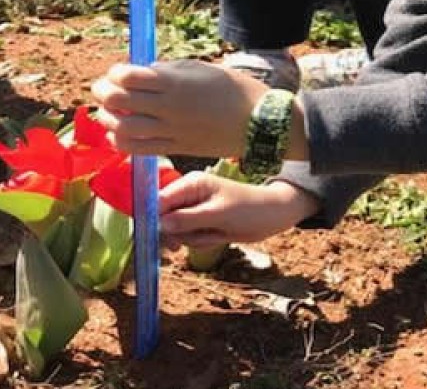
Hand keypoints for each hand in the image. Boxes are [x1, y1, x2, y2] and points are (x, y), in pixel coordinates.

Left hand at [91, 59, 267, 158]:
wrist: (258, 121)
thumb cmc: (231, 88)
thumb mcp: (198, 68)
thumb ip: (165, 71)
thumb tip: (138, 74)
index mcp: (174, 83)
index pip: (127, 76)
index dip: (115, 73)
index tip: (118, 73)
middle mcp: (168, 108)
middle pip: (117, 101)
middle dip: (103, 93)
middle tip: (104, 89)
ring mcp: (171, 131)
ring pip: (122, 129)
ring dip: (108, 119)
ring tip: (110, 112)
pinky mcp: (175, 149)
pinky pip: (137, 149)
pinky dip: (121, 141)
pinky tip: (120, 132)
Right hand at [159, 173, 319, 247]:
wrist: (272, 217)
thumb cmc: (248, 209)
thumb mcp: (218, 214)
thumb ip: (188, 219)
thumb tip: (160, 224)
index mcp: (191, 184)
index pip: (159, 200)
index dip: (153, 218)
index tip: (155, 236)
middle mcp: (188, 195)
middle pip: (164, 218)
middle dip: (179, 232)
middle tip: (189, 241)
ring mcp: (194, 209)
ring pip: (177, 231)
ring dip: (194, 238)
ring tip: (216, 233)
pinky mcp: (201, 223)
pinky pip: (190, 237)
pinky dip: (201, 241)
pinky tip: (218, 236)